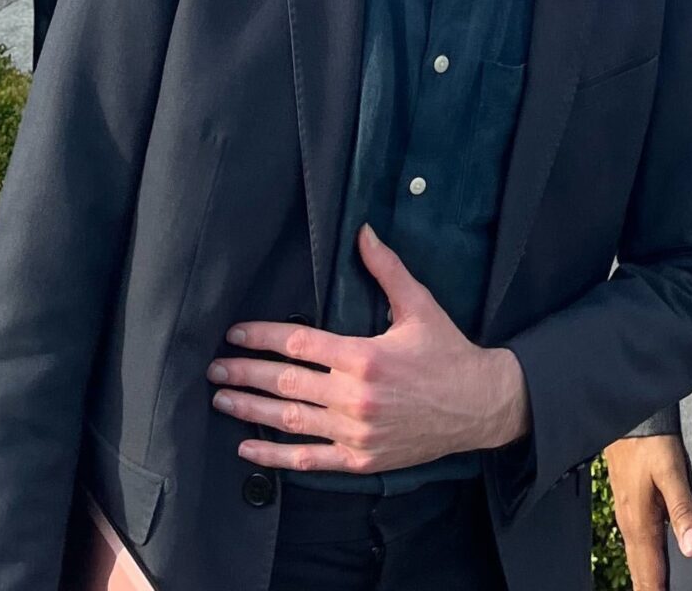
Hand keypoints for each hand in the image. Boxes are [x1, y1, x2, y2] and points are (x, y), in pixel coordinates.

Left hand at [207, 225, 528, 474]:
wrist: (478, 405)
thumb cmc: (447, 352)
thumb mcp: (419, 305)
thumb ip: (386, 269)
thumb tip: (363, 231)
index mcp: (364, 356)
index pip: (299, 343)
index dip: (262, 337)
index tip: (235, 333)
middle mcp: (354, 397)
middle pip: (286, 383)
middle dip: (245, 373)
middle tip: (213, 369)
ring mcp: (354, 433)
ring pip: (290, 421)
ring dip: (250, 410)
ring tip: (220, 400)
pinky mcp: (359, 459)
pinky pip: (308, 460)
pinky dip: (274, 456)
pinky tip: (248, 447)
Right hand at [603, 433, 691, 589]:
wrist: (624, 413)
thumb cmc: (648, 440)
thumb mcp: (671, 470)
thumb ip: (683, 508)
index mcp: (640, 524)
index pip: (650, 575)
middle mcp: (629, 524)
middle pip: (639, 571)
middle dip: (650, 590)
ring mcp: (625, 514)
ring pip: (635, 558)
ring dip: (646, 577)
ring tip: (656, 589)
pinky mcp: (627, 502)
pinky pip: (634, 543)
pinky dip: (643, 560)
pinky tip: (650, 559)